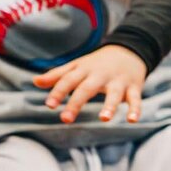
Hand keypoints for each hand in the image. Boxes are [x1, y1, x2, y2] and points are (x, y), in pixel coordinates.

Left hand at [33, 45, 147, 123]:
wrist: (129, 50)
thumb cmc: (97, 63)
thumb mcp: (77, 66)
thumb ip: (57, 75)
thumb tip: (35, 82)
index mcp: (84, 70)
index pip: (68, 80)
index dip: (58, 92)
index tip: (49, 105)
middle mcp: (100, 75)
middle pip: (87, 88)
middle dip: (76, 103)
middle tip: (65, 119)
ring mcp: (118, 81)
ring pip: (114, 94)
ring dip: (110, 106)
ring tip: (104, 119)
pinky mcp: (134, 87)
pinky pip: (135, 99)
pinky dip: (136, 108)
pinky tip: (133, 119)